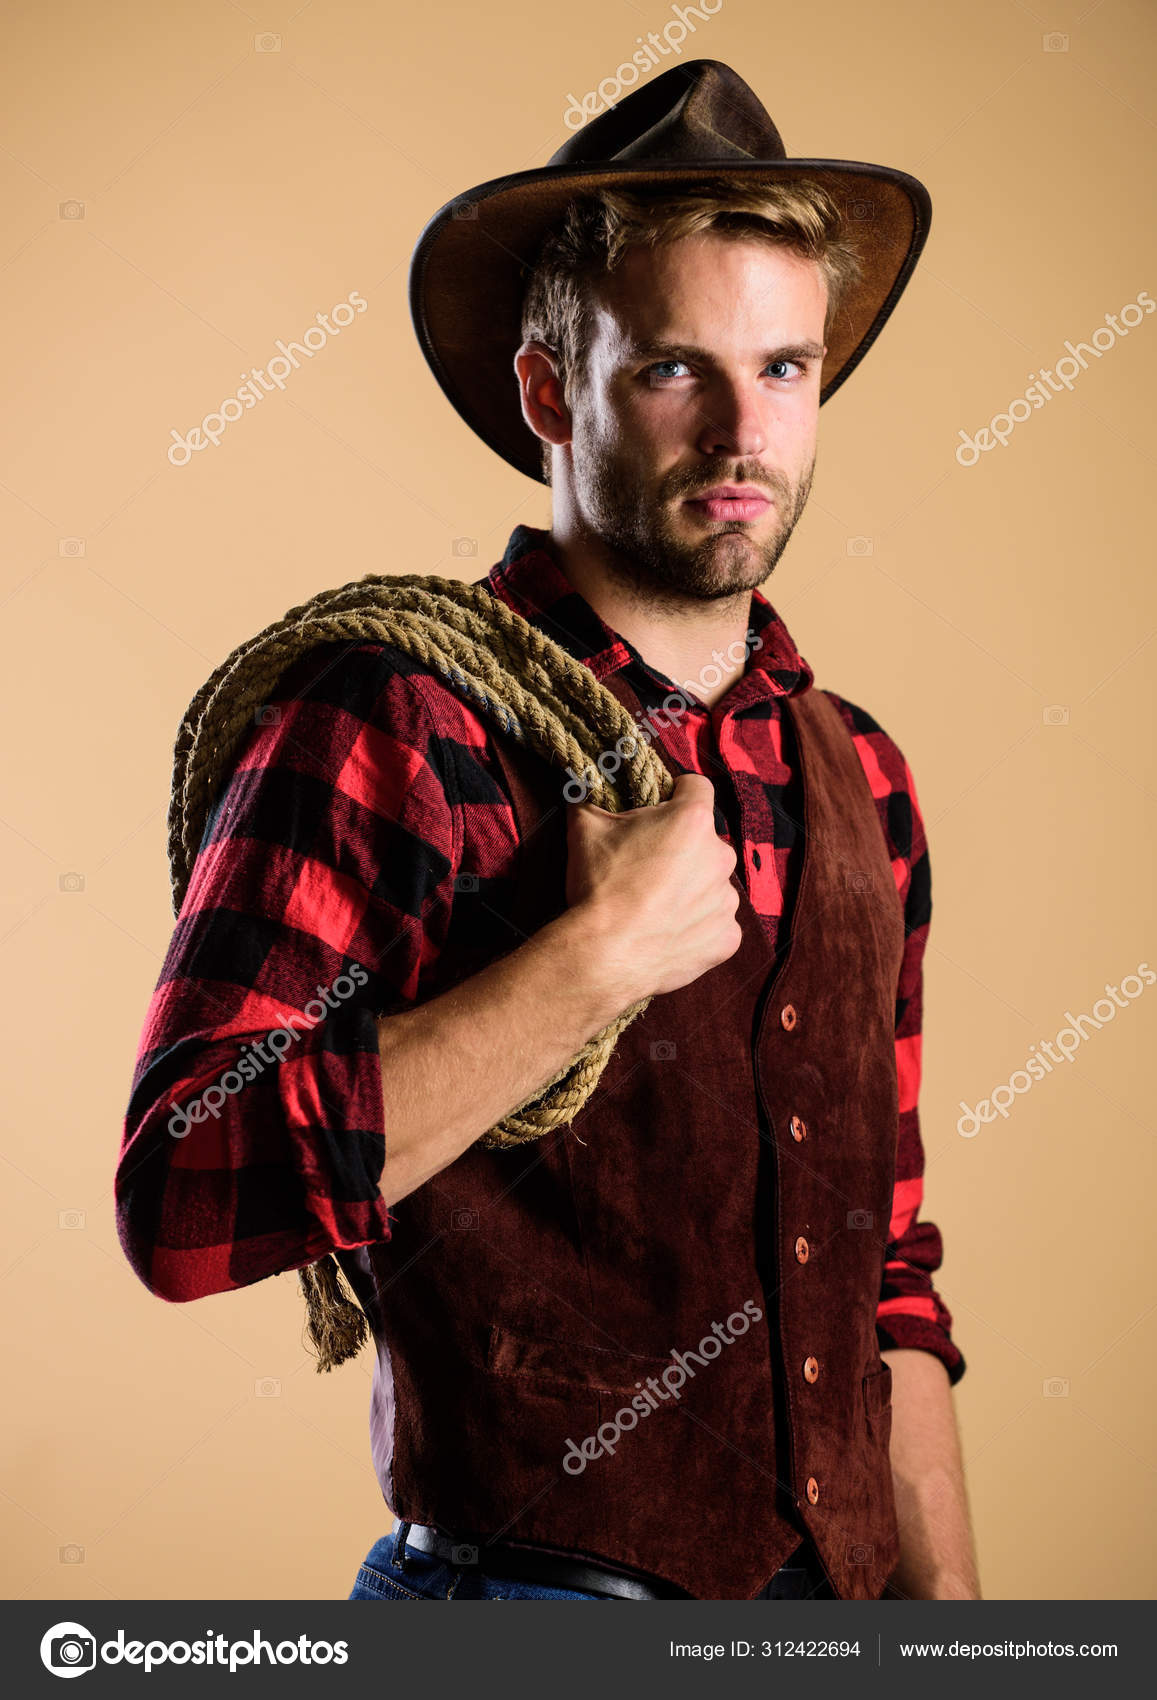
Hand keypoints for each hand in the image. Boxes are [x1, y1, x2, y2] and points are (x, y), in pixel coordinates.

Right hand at [565, 772, 741, 1004]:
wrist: (604, 954)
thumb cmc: (599, 887)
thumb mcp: (585, 829)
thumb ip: (591, 799)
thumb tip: (583, 786)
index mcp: (692, 821)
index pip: (695, 787)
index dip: (674, 794)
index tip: (657, 809)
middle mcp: (720, 856)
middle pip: (704, 840)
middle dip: (680, 847)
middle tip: (646, 866)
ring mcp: (726, 900)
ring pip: (711, 883)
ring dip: (690, 888)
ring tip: (655, 905)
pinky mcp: (727, 937)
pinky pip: (716, 923)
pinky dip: (697, 926)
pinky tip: (668, 931)